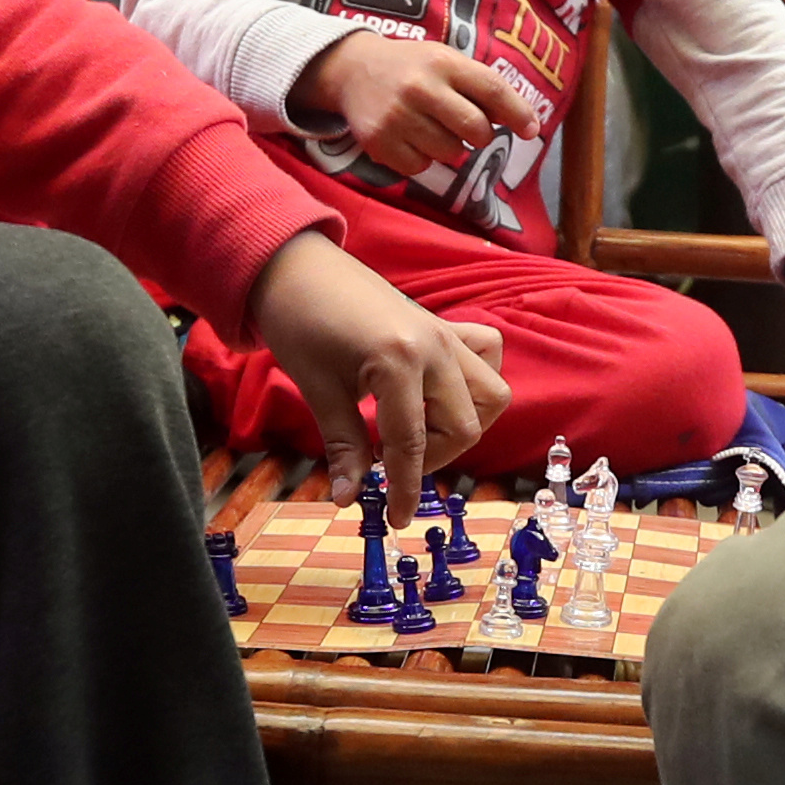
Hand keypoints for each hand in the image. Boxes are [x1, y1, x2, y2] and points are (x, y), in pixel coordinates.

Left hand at [242, 228, 509, 502]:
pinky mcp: (444, 325)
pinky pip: (486, 354)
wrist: (293, 264)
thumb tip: (350, 499)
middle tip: (391, 464)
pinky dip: (474, 380)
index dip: (404, 488)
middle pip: (466, 425)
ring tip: (420, 430)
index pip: (412, 443)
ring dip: (463, 423)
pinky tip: (437, 392)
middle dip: (433, 457)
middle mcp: (435, 345)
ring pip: (491, 392)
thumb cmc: (299, 322)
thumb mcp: (318, 389)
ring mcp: (445, 332)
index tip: (397, 519)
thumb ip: (343, 445)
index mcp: (399, 361)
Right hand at [294, 30, 543, 181]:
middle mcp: (420, 87)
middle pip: (476, 129)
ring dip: (449, 146)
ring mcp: (397, 116)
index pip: (492, 89)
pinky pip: (421, 167)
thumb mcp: (445, 61)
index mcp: (443, 62)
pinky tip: (409, 137)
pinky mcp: (379, 142)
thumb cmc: (412, 68)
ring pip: (450, 152)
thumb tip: (525, 123)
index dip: (518, 113)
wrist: (352, 70)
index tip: (532, 131)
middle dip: (481, 135)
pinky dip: (422, 159)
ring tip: (430, 126)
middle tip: (469, 128)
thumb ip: (479, 86)